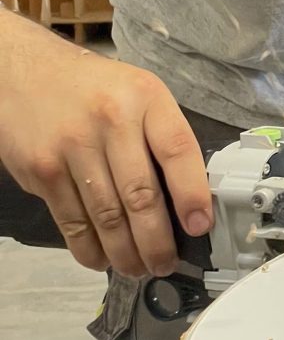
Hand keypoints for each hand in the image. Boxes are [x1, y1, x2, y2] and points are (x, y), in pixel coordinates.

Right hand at [0, 13, 211, 277]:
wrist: (26, 72)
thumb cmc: (96, 88)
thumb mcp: (141, 93)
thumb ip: (163, 135)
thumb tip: (189, 197)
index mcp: (146, 98)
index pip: (177, 150)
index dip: (192, 194)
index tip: (201, 225)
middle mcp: (110, 121)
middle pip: (141, 194)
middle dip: (157, 240)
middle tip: (166, 262)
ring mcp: (72, 146)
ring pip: (106, 215)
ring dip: (126, 251)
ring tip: (139, 267)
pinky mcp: (42, 169)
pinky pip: (71, 220)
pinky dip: (89, 247)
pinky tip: (103, 258)